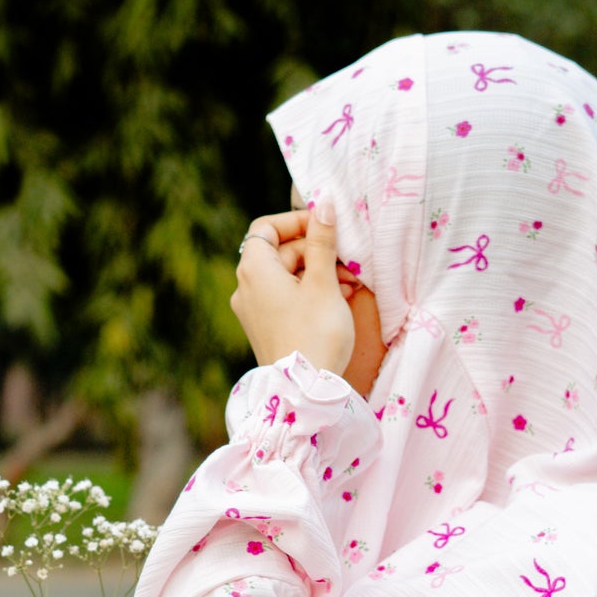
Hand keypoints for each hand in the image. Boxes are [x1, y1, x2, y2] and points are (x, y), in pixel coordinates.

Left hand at [232, 205, 386, 395]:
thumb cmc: (315, 333)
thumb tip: (322, 204)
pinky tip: (338, 300)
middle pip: (280, 252)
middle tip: (349, 261)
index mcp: (254, 269)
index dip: (296, 221)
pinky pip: (285, 297)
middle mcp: (246, 287)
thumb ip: (322, 241)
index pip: (266, 227)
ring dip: (318, 272)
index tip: (326, 226)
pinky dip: (309, 292)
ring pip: (286, 276)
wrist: (304, 392)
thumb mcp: (324, 283)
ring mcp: (253, 310)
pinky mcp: (265, 327)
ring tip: (350, 283)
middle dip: (316, 251)